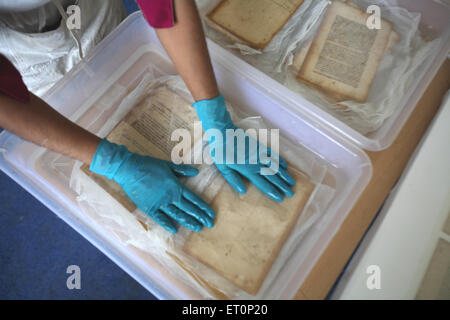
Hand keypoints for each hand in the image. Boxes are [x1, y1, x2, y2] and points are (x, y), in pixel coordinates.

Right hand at [89, 139, 214, 233]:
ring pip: (178, 216)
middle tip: (210, 224)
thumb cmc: (149, 165)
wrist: (130, 169)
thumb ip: (182, 171)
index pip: (194, 199)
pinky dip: (167, 225)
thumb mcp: (168, 165)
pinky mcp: (149, 208)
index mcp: (176, 187)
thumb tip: (196, 172)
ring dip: (189, 222)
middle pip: (189, 209)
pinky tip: (175, 231)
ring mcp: (160, 204)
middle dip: (200, 217)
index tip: (211, 214)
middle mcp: (170, 197)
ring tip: (198, 228)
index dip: (203, 208)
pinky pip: (160, 219)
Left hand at [193, 95, 294, 201]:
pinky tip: (286, 167)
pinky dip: (280, 161)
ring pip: (275, 166)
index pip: (263, 184)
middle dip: (282, 186)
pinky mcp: (260, 146)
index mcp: (247, 170)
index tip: (280, 198)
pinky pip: (273, 154)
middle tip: (291, 193)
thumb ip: (233, 179)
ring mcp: (259, 154)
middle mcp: (256, 163)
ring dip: (284, 175)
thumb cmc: (220, 151)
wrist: (223, 131)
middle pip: (272, 177)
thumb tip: (243, 191)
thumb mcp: (223, 167)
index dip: (272, 192)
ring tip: (292, 183)